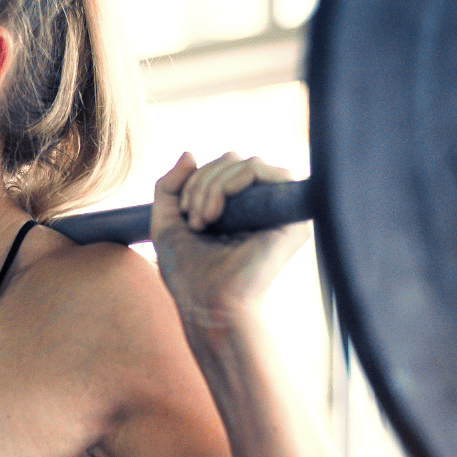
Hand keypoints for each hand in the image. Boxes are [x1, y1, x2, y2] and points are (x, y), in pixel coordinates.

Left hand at [150, 152, 309, 322]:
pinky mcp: (291, 216)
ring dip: (212, 186)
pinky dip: (230, 183)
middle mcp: (263, 206)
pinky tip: (215, 216)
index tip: (183, 213)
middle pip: (234, 159)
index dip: (196, 179)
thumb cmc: (188, 273)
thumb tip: (190, 153)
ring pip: (247, 162)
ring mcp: (278, 210)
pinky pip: (261, 170)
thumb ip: (169, 185)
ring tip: (202, 221)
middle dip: (202, 182)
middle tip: (193, 220)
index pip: (224, 165)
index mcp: (240, 207)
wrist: (205, 303)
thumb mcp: (165, 221)